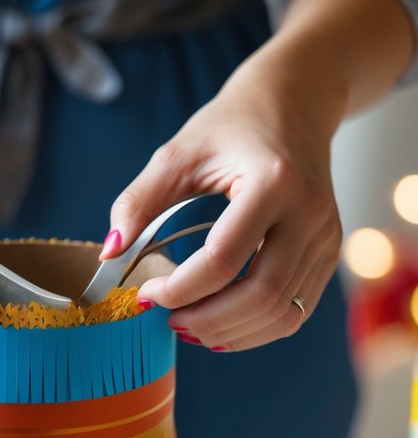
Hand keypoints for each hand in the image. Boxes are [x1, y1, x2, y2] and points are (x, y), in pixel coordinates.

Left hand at [100, 43, 344, 350]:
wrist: (295, 104)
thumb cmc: (231, 126)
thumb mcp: (177, 154)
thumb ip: (138, 201)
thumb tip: (109, 252)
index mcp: (273, 182)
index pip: (224, 260)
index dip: (180, 289)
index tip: (147, 293)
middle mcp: (309, 213)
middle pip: (261, 296)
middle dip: (208, 320)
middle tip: (169, 321)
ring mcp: (326, 236)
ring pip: (282, 313)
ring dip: (232, 332)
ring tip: (191, 327)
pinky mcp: (329, 252)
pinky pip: (296, 310)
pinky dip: (257, 328)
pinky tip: (222, 324)